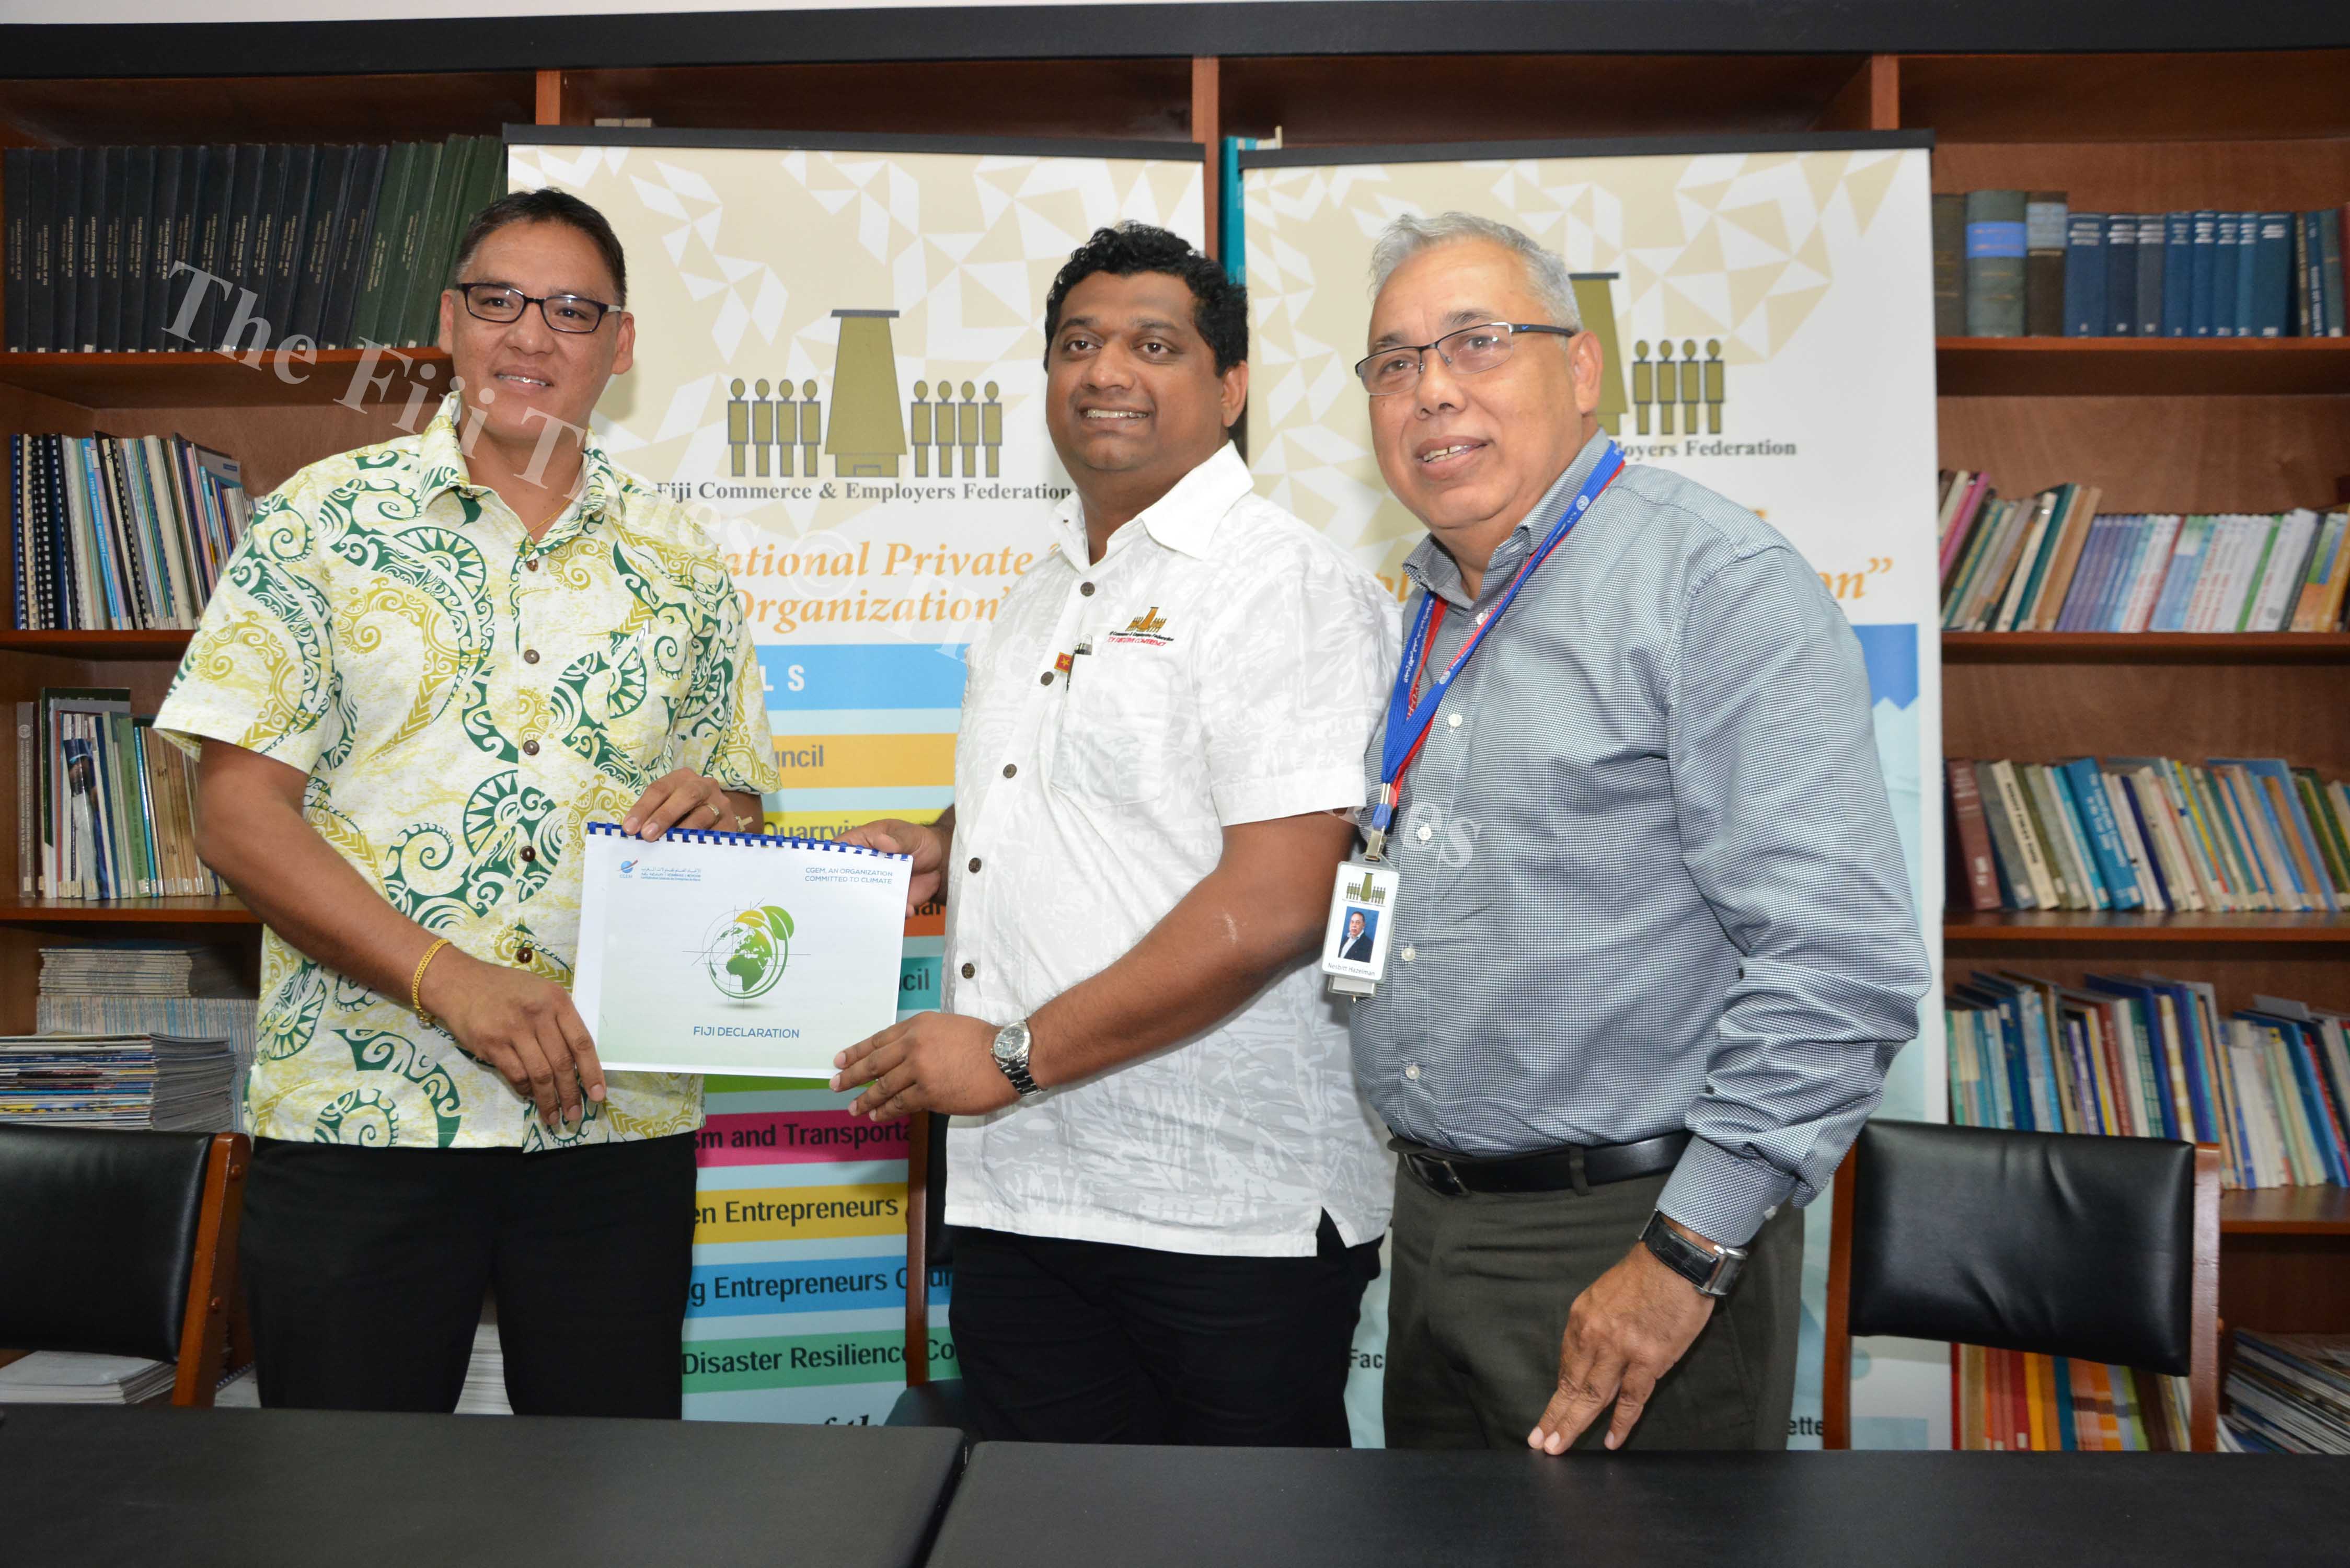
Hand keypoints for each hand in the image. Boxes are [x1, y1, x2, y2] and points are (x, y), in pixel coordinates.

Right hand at [421, 947, 605, 1129]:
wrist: (460, 982)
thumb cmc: (505, 988)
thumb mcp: (541, 991)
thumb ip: (559, 1019)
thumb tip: (577, 1059)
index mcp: (557, 1001)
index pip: (582, 1042)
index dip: (592, 1072)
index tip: (598, 1095)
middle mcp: (538, 1015)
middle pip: (561, 1063)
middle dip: (571, 1094)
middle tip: (575, 1115)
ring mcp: (513, 1030)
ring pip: (539, 1074)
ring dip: (549, 1100)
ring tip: (554, 1117)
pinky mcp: (491, 1044)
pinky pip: (516, 1075)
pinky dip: (525, 1090)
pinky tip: (530, 1096)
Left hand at [622, 768, 741, 840]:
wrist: (718, 816)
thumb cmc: (685, 812)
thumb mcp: (668, 805)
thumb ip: (652, 815)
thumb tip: (634, 833)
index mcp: (682, 778)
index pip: (660, 789)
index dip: (643, 807)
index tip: (630, 827)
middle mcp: (703, 786)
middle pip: (685, 796)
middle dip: (664, 815)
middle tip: (647, 834)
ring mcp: (719, 804)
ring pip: (703, 815)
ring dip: (683, 830)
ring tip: (667, 845)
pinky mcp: (730, 823)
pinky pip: (716, 833)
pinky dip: (701, 842)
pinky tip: (688, 852)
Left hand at [829, 1011, 1015, 1121]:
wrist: (1006, 1058)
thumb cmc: (982, 1041)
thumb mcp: (946, 1026)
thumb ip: (922, 1038)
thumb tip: (902, 1056)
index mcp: (917, 1026)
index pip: (878, 1040)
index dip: (856, 1052)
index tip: (839, 1061)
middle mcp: (913, 1046)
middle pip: (874, 1064)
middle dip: (851, 1076)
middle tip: (835, 1085)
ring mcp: (919, 1071)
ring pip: (884, 1088)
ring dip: (866, 1100)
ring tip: (854, 1108)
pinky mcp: (929, 1094)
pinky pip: (901, 1105)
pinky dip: (886, 1111)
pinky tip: (878, 1116)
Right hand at [838, 816, 949, 915]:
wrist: (942, 863)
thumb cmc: (920, 841)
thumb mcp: (910, 835)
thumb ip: (897, 839)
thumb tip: (882, 842)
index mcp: (862, 845)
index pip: (837, 852)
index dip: (828, 862)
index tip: (827, 871)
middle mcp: (864, 868)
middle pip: (845, 880)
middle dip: (845, 890)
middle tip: (849, 897)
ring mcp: (876, 886)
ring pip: (863, 900)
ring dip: (869, 906)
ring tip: (878, 909)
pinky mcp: (890, 901)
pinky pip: (886, 911)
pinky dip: (895, 913)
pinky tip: (906, 910)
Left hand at [1529, 1230, 1717, 1453]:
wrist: (1677, 1259)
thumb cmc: (1646, 1275)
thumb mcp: (1604, 1296)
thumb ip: (1595, 1328)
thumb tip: (1591, 1360)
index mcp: (1582, 1318)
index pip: (1566, 1365)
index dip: (1557, 1394)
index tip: (1546, 1415)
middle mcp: (1595, 1335)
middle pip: (1572, 1385)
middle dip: (1554, 1417)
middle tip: (1539, 1443)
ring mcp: (1621, 1349)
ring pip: (1593, 1397)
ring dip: (1575, 1425)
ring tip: (1559, 1448)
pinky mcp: (1650, 1359)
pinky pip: (1631, 1399)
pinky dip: (1621, 1423)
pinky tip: (1611, 1441)